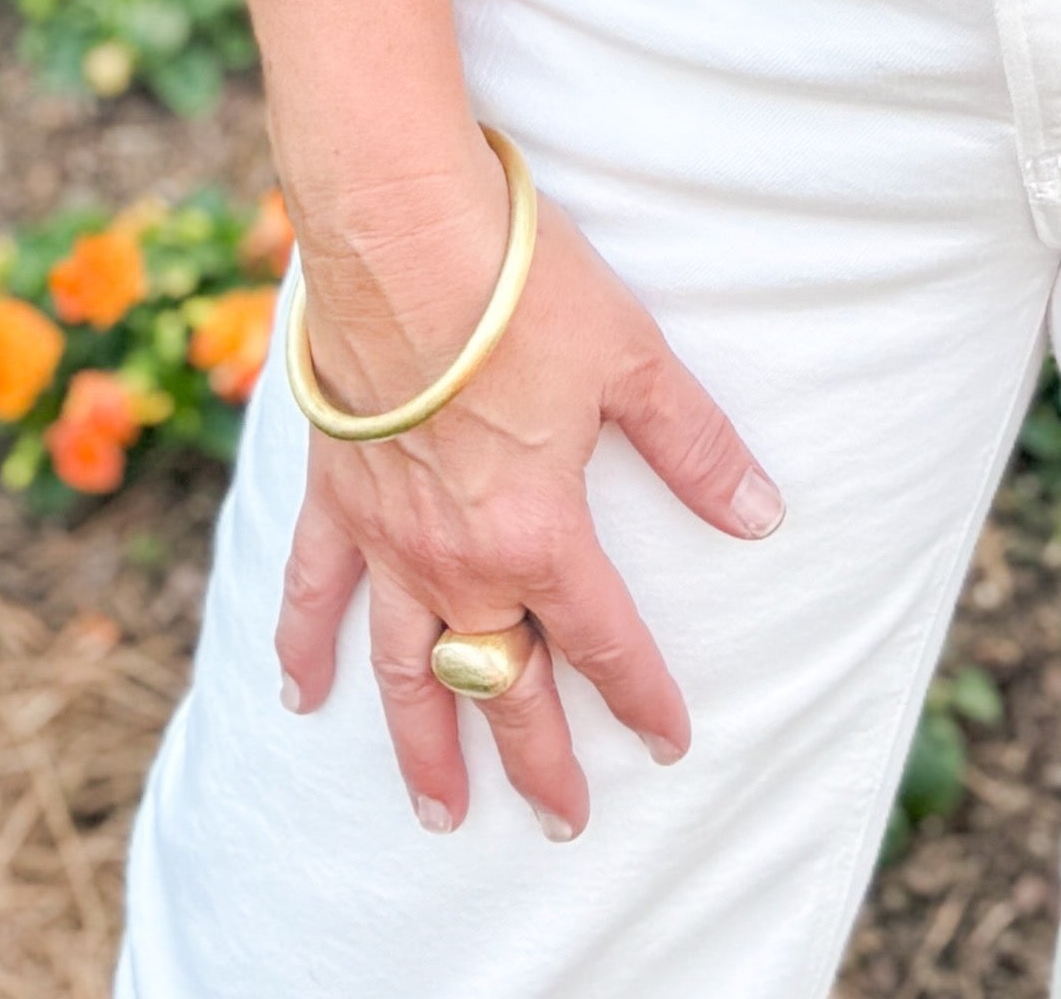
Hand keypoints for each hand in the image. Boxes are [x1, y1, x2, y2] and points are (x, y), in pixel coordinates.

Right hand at [275, 140, 783, 834]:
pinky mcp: (334, 497)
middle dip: (537, 760)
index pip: (605, 643)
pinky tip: (299, 693)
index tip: (670, 740)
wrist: (403, 238)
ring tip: (439, 812)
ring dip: (424, 746)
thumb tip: (762, 514)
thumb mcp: (636, 361)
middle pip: (504, 685)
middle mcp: (461, 560)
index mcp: (541, 535)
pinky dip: (301, 647)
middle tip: (560, 821)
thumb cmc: (524, 290)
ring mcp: (389, 537)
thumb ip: (694, 448)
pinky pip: (310, 592)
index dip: (642, 697)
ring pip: (406, 671)